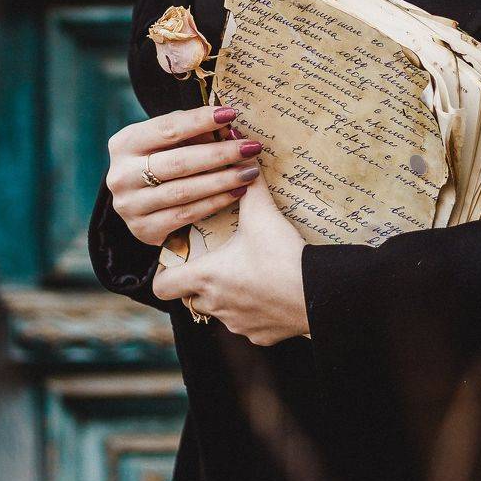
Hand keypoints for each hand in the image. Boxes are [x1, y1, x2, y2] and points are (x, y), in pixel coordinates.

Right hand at [106, 104, 263, 246]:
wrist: (140, 199)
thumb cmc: (161, 159)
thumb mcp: (168, 140)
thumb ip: (192, 132)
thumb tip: (226, 128)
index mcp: (125, 144)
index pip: (167, 129)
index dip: (200, 120)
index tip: (230, 114)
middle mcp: (121, 175)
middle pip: (178, 163)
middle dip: (220, 154)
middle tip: (251, 148)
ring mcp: (130, 206)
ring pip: (184, 192)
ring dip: (222, 181)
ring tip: (250, 172)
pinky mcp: (143, 229)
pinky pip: (186, 215)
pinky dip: (214, 203)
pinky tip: (236, 193)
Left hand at [151, 160, 309, 343]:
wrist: (318, 295)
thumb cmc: (282, 256)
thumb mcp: (262, 215)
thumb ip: (247, 184)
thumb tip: (236, 143)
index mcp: (205, 277)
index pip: (161, 285)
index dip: (166, 272)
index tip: (181, 258)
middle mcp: (214, 304)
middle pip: (191, 298)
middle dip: (201, 280)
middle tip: (219, 259)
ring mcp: (237, 325)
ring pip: (221, 312)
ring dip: (228, 295)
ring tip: (249, 272)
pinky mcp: (261, 337)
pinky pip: (249, 325)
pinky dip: (254, 311)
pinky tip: (271, 291)